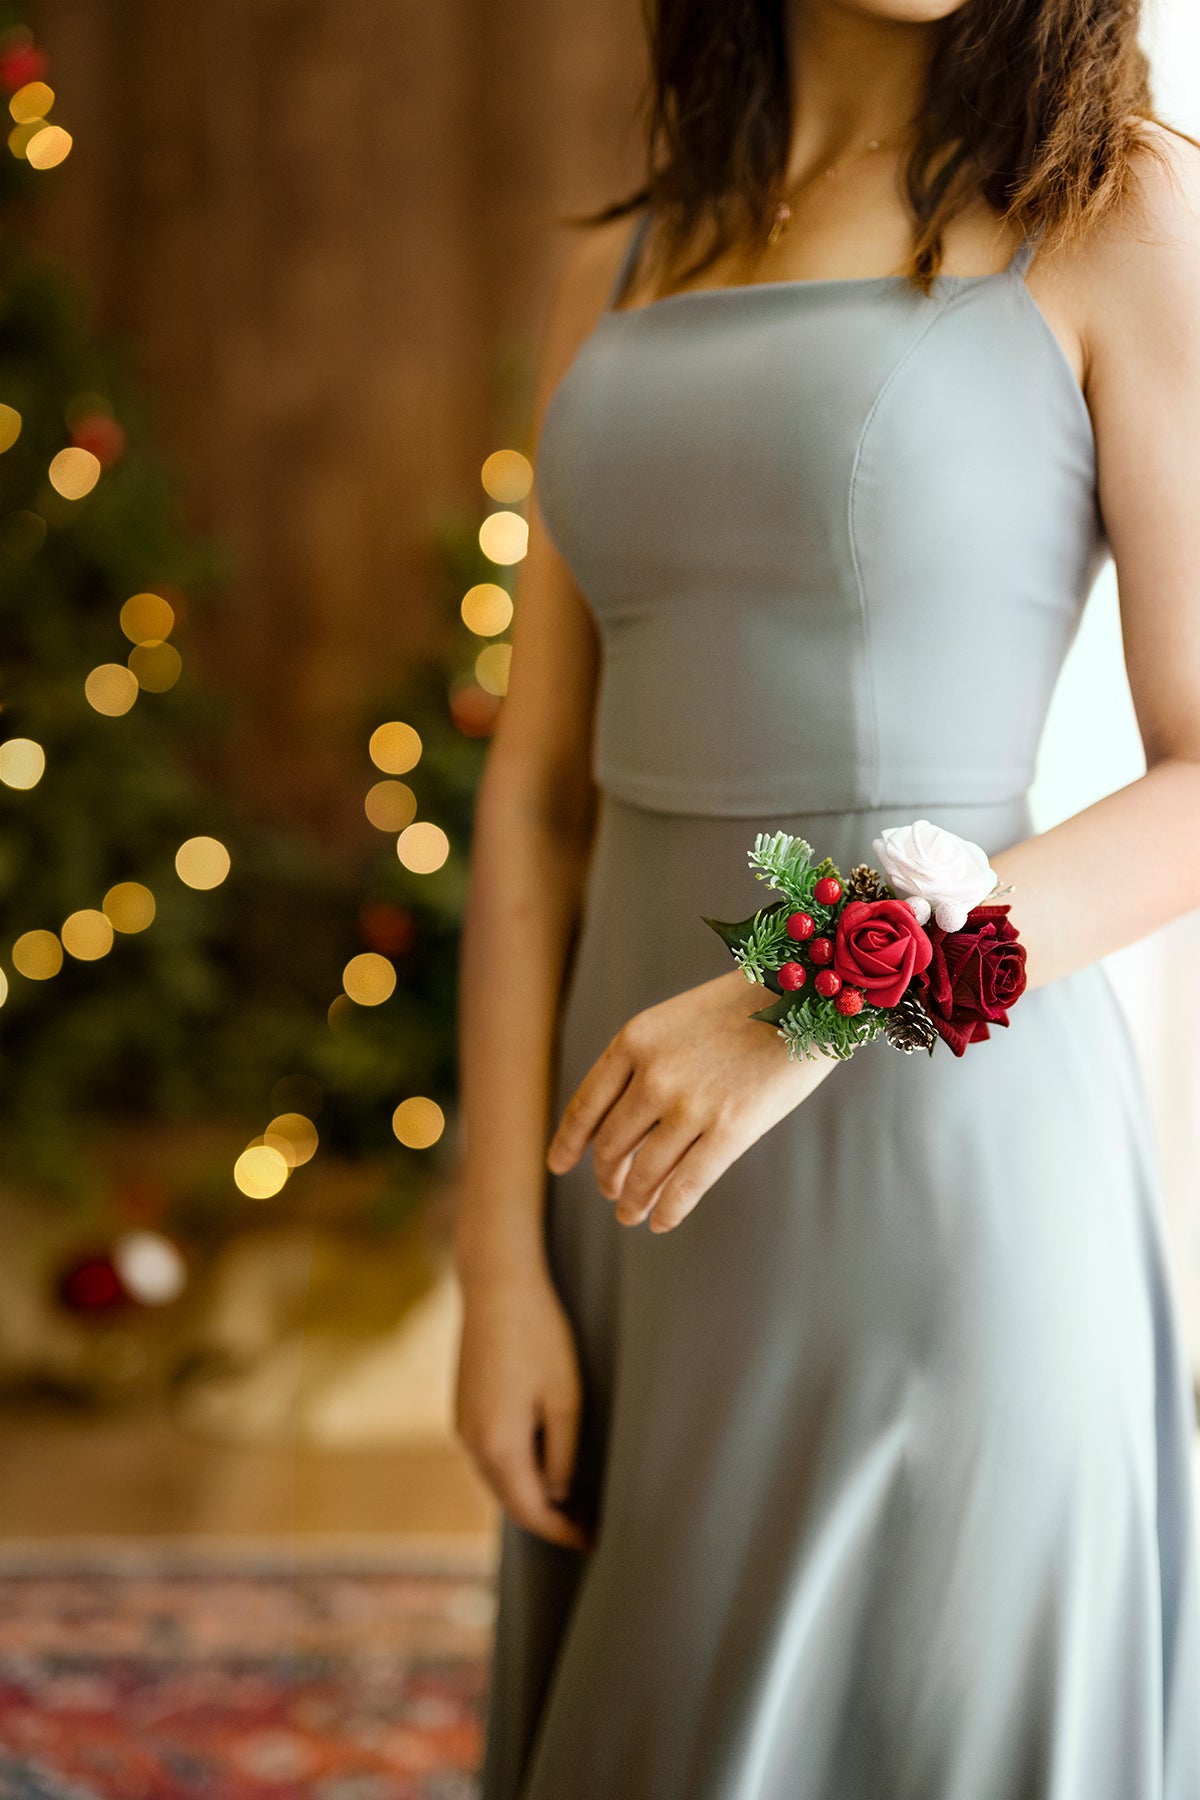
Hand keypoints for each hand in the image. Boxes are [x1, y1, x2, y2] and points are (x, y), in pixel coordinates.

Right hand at [454, 1261, 594, 1551]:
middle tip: (587, 1526)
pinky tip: (542, 1461)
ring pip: (498, 1478)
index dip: (564, 1532)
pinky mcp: (464, 1405)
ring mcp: (462, 1423)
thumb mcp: (566, 1398)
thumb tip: (558, 1493)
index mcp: (498, 1446)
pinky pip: (489, 1454)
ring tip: (571, 1500)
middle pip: (511, 1500)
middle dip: (548, 1518)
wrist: (497, 1285)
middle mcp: (471, 1442)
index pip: (532, 1511)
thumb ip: (563, 1454)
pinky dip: (515, 1468)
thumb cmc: (539, 1336)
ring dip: (530, 1493)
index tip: (594, 1541)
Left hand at [546, 967, 837, 1232]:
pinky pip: (686, 1185)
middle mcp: (653, 1074)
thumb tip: (618, 1125)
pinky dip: (668, 1210)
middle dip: (607, 1175)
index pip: (586, 1106)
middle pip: (611, 1144)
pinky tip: (661, 1222)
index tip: (559, 1165)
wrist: (805, 995)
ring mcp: (690, 1104)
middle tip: (611, 1190)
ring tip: (630, 1213)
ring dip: (632, 1201)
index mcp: (634, 1040)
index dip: (569, 1142)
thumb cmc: (741, 1009)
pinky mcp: (731, 1129)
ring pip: (644, 1172)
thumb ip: (644, 1063)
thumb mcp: (675, 1022)